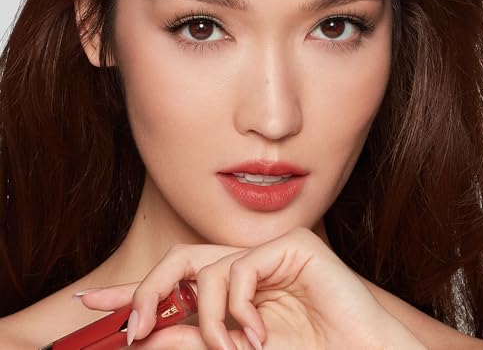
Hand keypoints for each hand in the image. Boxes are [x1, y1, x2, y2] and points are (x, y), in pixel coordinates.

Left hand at [78, 227, 426, 348]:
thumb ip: (194, 340)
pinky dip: (237, 307)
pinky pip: (240, 268)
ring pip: (207, 268)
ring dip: (207, 318)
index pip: (174, 283)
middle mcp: (246, 266)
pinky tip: (258, 335)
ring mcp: (268, 253)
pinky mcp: (290, 245)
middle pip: (181, 262)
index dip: (132, 290)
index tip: (88, 302)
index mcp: (233, 291)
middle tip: (136, 330)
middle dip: (149, 291)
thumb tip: (146, 336)